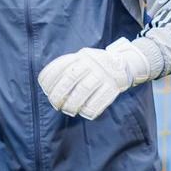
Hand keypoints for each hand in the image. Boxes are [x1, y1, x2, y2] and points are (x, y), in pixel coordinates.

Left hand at [38, 38, 153, 120]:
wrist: (125, 64)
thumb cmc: (96, 67)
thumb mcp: (82, 60)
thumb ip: (68, 68)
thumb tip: (48, 87)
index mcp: (80, 56)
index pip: (60, 66)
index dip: (50, 79)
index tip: (46, 90)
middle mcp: (91, 63)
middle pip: (71, 78)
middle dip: (59, 93)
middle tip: (55, 104)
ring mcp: (103, 74)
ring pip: (84, 89)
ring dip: (73, 103)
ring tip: (69, 111)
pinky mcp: (114, 85)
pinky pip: (100, 99)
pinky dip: (91, 108)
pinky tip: (85, 113)